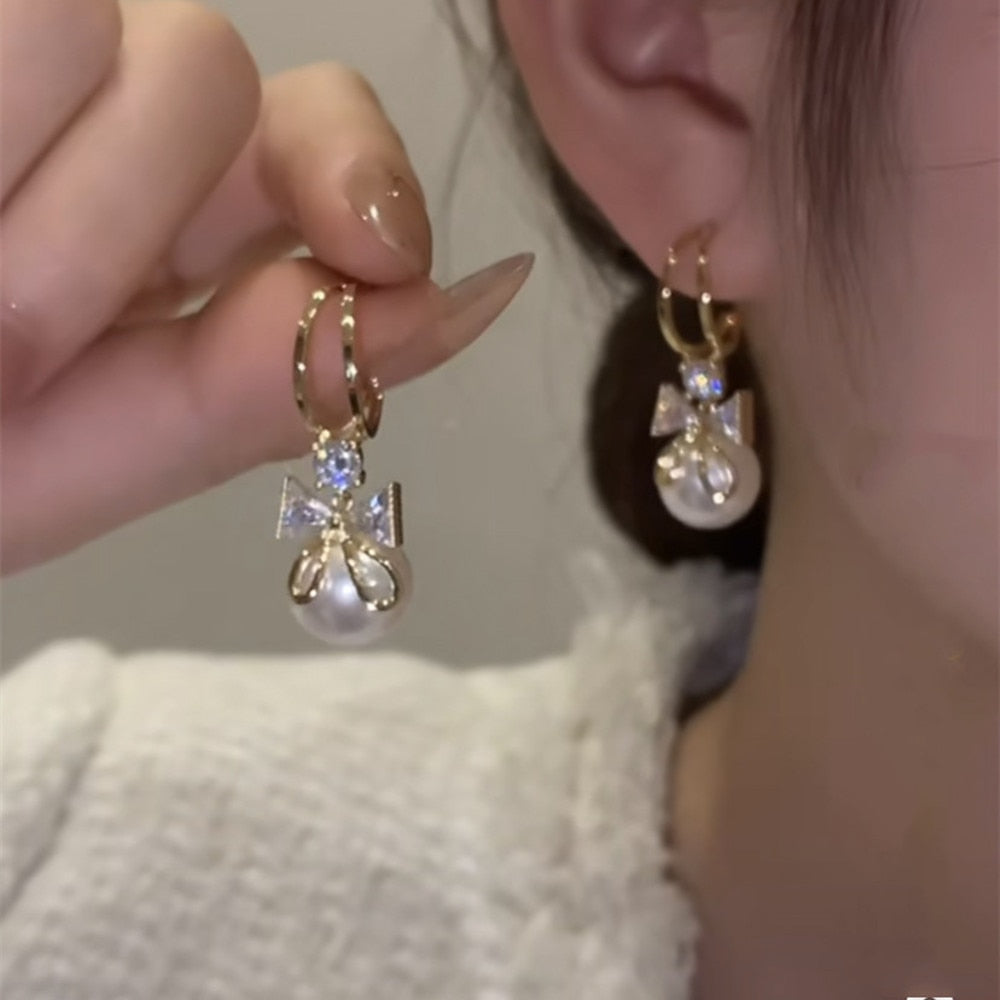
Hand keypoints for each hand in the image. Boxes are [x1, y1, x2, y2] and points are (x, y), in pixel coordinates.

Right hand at [0, 0, 531, 573]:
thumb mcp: (111, 443)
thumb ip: (287, 372)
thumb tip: (487, 294)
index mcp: (160, 213)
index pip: (316, 123)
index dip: (354, 171)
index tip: (375, 250)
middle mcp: (80, 112)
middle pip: (203, 66)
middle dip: (117, 228)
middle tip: (9, 348)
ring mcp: (3, 54)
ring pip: (90, 21)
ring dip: (32, 219)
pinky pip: (30, 17)